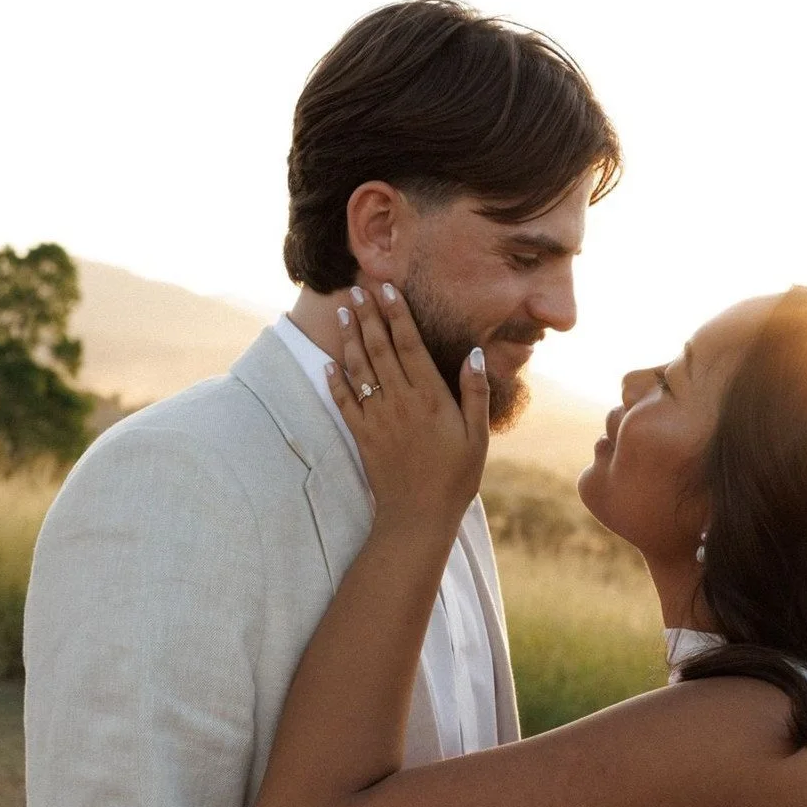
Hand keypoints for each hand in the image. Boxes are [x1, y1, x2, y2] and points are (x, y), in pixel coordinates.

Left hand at [325, 283, 488, 528]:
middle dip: (369, 316)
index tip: (387, 289)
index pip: (410, 344)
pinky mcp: (362, 436)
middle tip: (358, 289)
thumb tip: (473, 354)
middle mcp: (400, 402)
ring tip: (345, 312)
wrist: (418, 517)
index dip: (397, 314)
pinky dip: (335, 380)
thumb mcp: (477, 437)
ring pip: (359, 369)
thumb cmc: (455, 478)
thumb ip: (474, 393)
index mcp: (430, 398)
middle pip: (380, 349)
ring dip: (350, 338)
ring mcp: (377, 418)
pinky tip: (329, 362)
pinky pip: (344, 402)